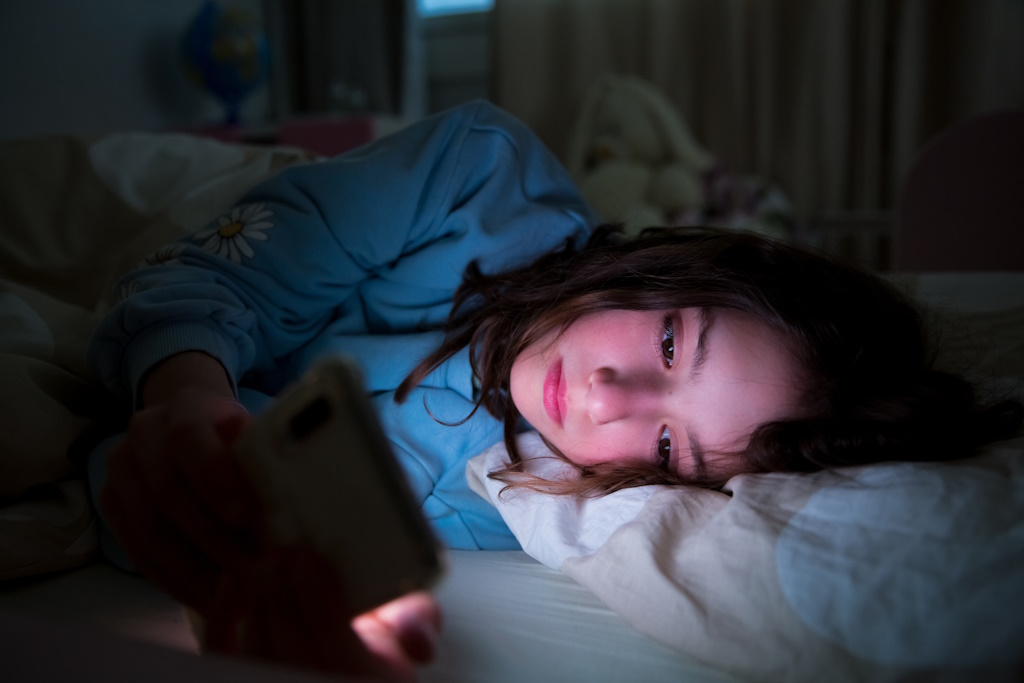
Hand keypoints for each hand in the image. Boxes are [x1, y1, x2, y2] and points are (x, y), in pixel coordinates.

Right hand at [101, 386, 261, 612]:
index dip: (213, 476)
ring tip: (235, 591)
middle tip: (252, 568)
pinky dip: (177, 580)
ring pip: (149, 529)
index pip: (187, 436)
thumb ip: (263, 454)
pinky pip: (139, 553)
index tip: (245, 515)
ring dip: (196, 567)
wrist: (198, 434)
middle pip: (167, 490)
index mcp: (185, 405)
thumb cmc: (240, 441)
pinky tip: (211, 598)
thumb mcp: (257, 435)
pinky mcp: (112, 506)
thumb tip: (281, 480)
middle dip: (213, 536)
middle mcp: (143, 432)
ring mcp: (120, 470)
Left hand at [207, 548, 441, 681]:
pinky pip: (223, 653)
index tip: (310, 557)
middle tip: (282, 549)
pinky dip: (221, 616)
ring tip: (266, 560)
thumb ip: (420, 623)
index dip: (316, 595)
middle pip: (287, 637)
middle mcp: (315, 681)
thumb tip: (415, 641)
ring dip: (258, 594)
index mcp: (361, 675)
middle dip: (282, 587)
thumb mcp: (412, 631)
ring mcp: (277, 680)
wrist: (352, 667)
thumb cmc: (379, 645)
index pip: (331, 638)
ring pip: (256, 643)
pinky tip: (231, 583)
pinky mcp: (245, 675)